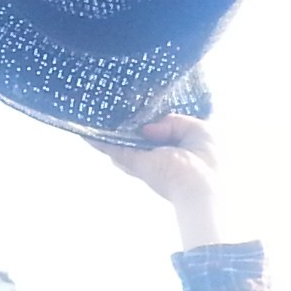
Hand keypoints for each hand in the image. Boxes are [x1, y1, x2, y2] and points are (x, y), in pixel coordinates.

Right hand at [91, 115, 232, 247]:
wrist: (198, 186)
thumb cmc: (206, 159)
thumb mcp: (198, 129)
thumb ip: (174, 122)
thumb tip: (147, 129)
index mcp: (177, 149)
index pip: (160, 133)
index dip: (151, 120)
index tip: (138, 104)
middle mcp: (158, 155)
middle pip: (137, 138)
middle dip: (126, 124)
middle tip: (112, 107)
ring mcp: (144, 160)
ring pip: (121, 143)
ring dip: (108, 130)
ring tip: (93, 114)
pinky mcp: (134, 163)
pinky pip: (112, 149)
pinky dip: (98, 141)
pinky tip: (84, 130)